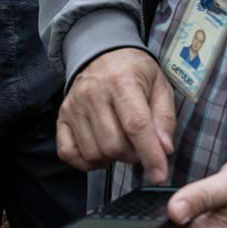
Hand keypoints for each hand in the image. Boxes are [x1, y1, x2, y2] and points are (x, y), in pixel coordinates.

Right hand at [56, 47, 175, 181]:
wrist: (101, 52)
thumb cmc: (135, 72)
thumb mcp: (160, 85)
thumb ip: (164, 117)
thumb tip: (165, 149)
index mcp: (121, 82)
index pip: (135, 125)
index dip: (149, 154)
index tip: (160, 175)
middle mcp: (93, 94)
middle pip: (113, 145)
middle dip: (132, 156)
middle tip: (139, 146)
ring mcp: (74, 106)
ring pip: (93, 153)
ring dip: (112, 159)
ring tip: (121, 144)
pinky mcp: (62, 117)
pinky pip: (69, 153)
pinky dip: (86, 162)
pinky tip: (100, 152)